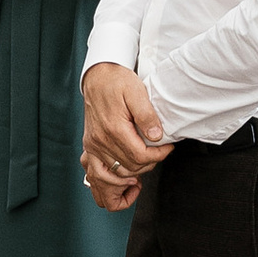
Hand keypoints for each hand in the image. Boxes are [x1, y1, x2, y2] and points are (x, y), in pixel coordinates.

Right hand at [81, 62, 168, 208]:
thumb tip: (156, 136)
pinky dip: (113, 179)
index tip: (167, 148)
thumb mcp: (137, 92)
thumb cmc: (117, 82)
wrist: (97, 77)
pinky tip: (126, 175)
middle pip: (129, 167)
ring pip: (116, 174)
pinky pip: (99, 172)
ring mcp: (93, 145)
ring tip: (146, 163)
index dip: (158, 156)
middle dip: (149, 164)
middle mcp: (100, 140)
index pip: (139, 156)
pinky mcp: (90, 146)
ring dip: (134, 173)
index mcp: (113, 128)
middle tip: (159, 153)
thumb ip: (147, 115)